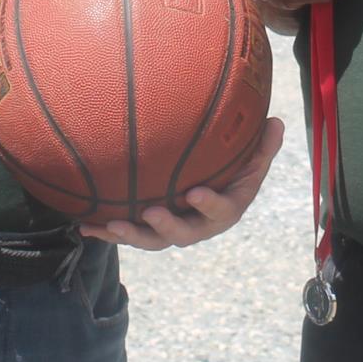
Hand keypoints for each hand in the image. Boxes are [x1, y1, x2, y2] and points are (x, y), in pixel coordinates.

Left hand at [80, 118, 284, 249]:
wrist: (210, 190)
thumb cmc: (233, 172)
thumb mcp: (253, 160)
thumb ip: (263, 146)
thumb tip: (277, 121)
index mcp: (225, 210)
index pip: (221, 211)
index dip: (209, 205)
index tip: (196, 192)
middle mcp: (198, 225)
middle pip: (183, 234)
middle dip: (166, 227)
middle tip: (151, 213)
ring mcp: (172, 229)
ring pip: (152, 240)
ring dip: (131, 235)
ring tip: (112, 225)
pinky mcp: (150, 230)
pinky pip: (129, 233)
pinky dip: (106, 231)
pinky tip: (85, 225)